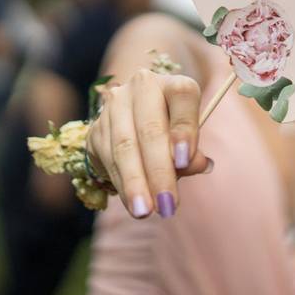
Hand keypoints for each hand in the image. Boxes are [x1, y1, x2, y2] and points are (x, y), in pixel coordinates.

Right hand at [86, 68, 212, 217]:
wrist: (135, 122)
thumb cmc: (172, 131)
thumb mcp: (188, 138)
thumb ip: (192, 151)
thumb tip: (197, 164)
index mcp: (173, 83)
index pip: (182, 96)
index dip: (185, 128)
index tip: (185, 161)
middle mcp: (142, 87)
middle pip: (150, 129)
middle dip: (159, 171)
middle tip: (167, 204)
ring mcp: (115, 106)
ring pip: (125, 147)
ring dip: (135, 183)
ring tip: (146, 211)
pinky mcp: (97, 128)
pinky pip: (108, 159)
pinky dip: (122, 184)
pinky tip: (133, 203)